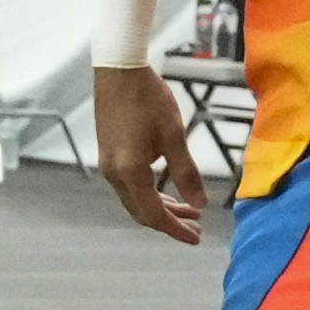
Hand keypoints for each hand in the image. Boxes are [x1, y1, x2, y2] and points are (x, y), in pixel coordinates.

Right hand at [94, 66, 209, 243]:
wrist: (119, 71)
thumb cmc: (149, 99)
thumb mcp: (174, 135)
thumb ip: (186, 172)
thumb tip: (201, 204)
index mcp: (129, 173)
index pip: (153, 214)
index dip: (175, 229)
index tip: (196, 238)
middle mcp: (114, 175)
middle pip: (141, 212)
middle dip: (170, 222)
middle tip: (197, 228)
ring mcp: (108, 166)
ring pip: (135, 200)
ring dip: (161, 207)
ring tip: (188, 211)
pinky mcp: (109, 155)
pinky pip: (129, 187)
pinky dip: (149, 194)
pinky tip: (166, 190)